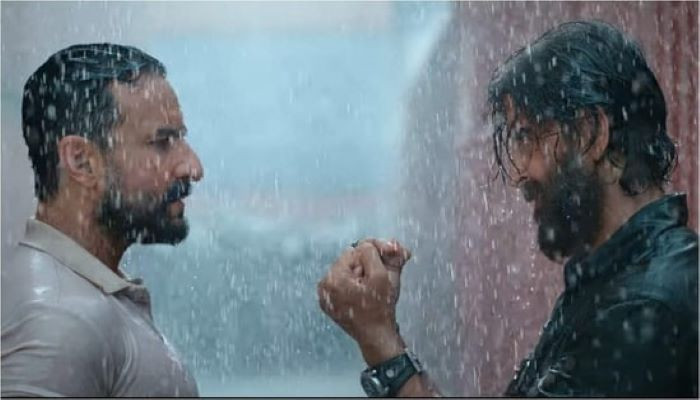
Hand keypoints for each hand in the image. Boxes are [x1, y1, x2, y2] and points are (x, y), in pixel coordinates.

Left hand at [318, 238, 411, 364]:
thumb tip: (370, 243)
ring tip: (374, 290)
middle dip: (369, 265)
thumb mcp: (382, 275)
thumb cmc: (380, 309)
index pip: (354, 251)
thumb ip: (375, 252)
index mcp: (332, 279)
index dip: (373, 255)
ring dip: (364, 275)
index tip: (386, 263)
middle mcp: (324, 287)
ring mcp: (325, 297)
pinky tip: (367, 296)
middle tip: (382, 277)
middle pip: (350, 262)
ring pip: (350, 273)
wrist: (378, 337)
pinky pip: (346, 285)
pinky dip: (358, 286)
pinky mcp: (331, 304)